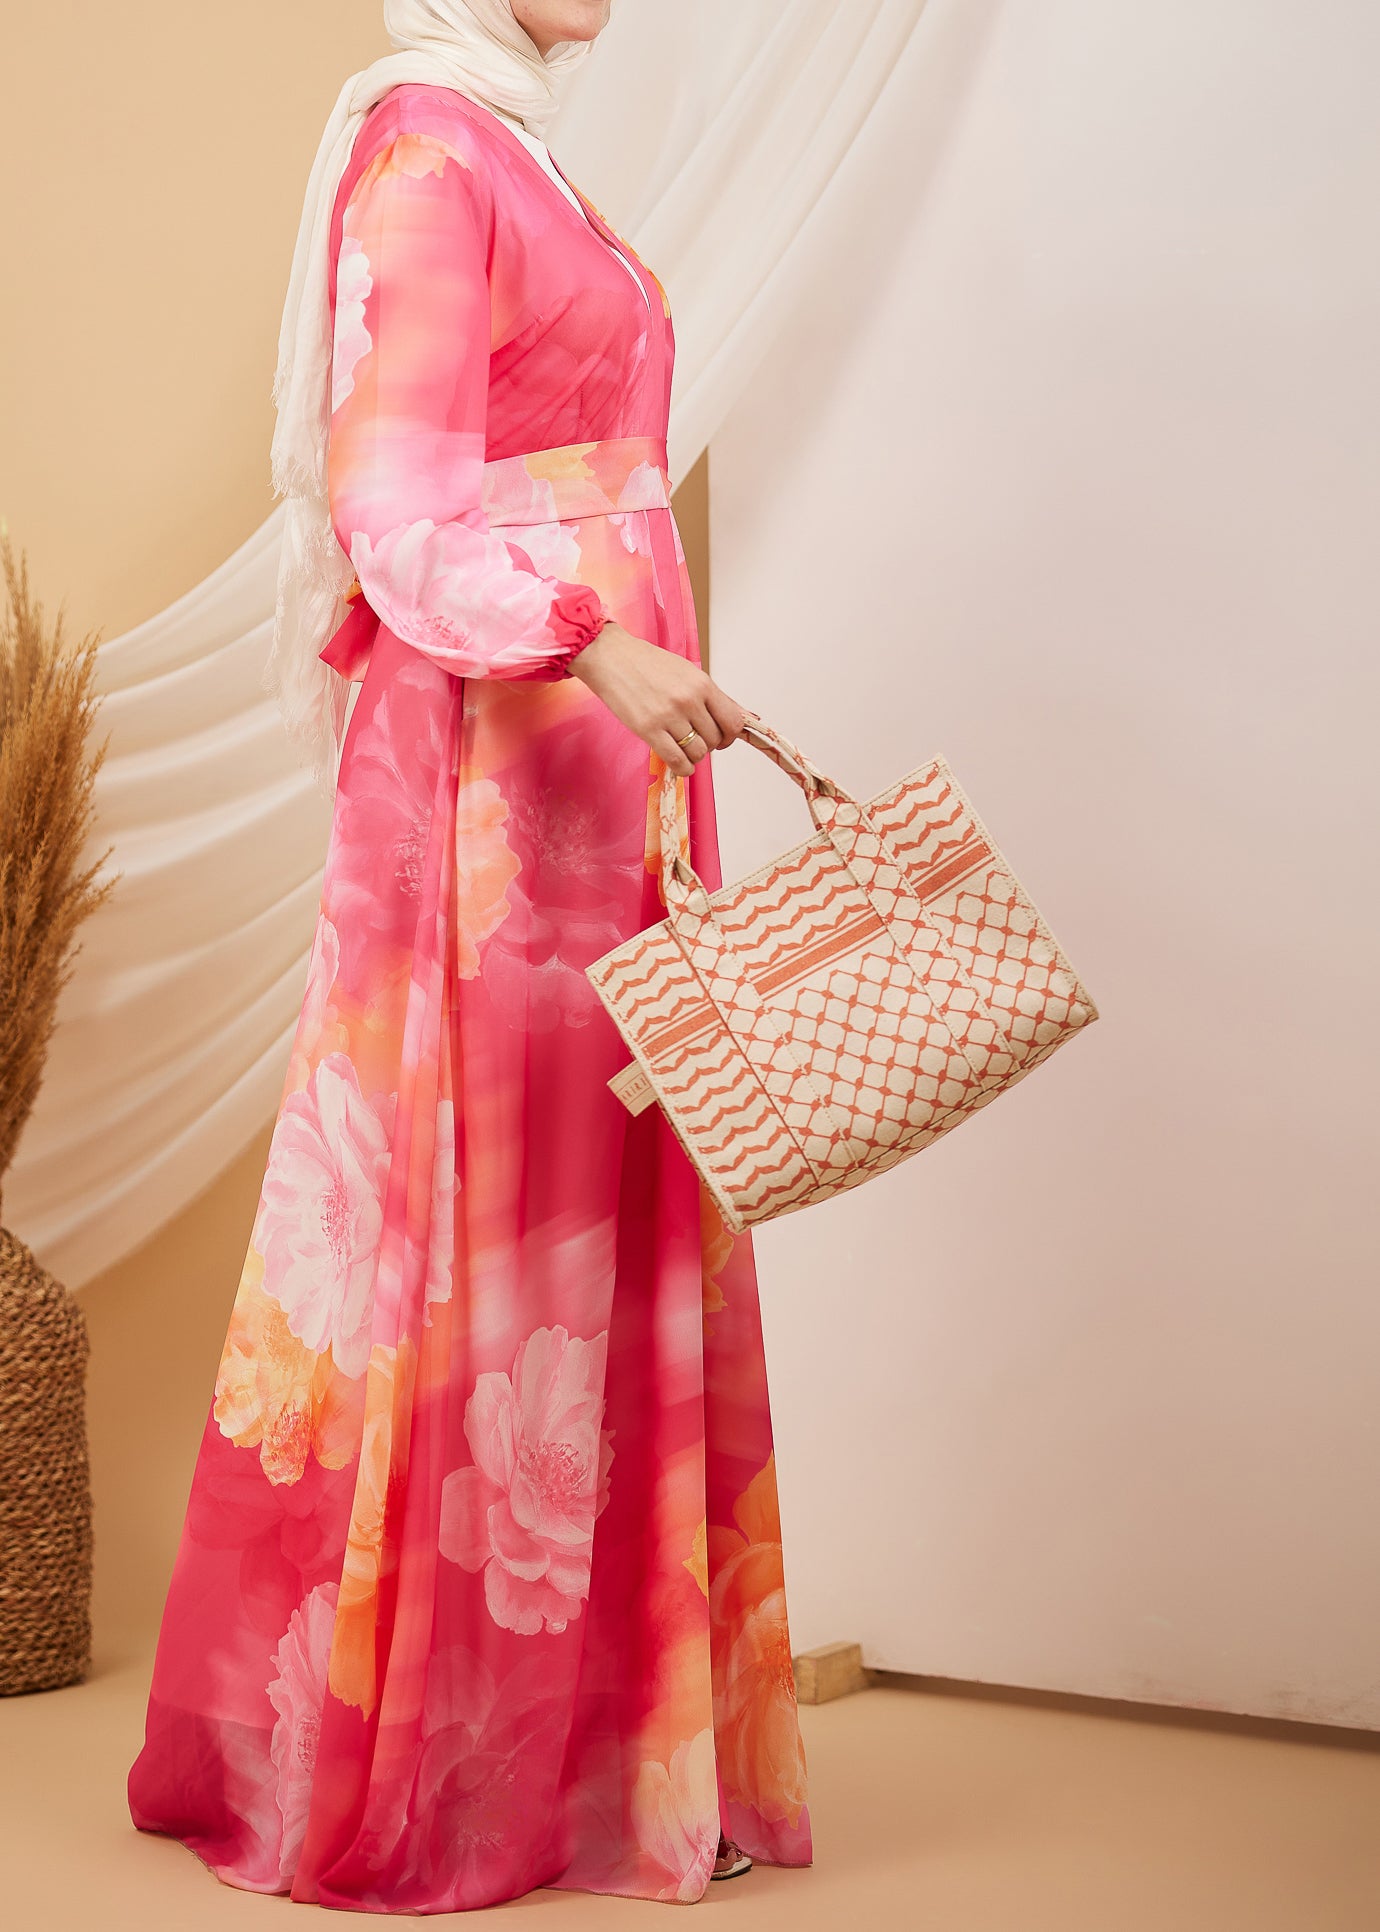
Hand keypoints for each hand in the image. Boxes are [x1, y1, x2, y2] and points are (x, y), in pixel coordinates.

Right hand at [567, 621, 749, 774]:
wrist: (609, 656)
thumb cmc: (646, 662)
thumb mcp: (686, 671)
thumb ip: (710, 696)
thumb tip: (739, 717)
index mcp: (702, 684)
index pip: (733, 722)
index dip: (730, 736)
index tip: (721, 738)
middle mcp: (689, 700)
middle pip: (715, 740)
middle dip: (708, 745)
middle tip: (693, 740)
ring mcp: (669, 715)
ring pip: (698, 753)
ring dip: (692, 756)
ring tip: (681, 747)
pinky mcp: (648, 729)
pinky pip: (677, 761)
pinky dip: (682, 768)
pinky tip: (678, 764)